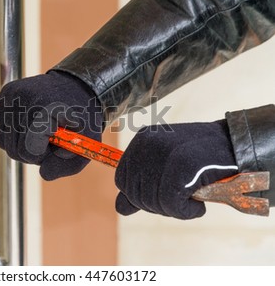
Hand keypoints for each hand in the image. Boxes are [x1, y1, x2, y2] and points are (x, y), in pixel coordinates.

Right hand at [0, 71, 102, 179]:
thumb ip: (65, 165)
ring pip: (0, 140)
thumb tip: (43, 173)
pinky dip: (6, 133)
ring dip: (16, 143)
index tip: (51, 145)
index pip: (28, 150)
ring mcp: (12, 95)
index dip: (40, 155)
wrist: (75, 87)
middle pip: (13, 149)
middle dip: (29, 151)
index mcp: (47, 110)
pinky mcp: (4, 93)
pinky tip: (22, 127)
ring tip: (35, 132)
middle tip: (46, 139)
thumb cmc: (81, 120)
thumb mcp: (84, 145)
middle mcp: (25, 99)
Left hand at [115, 120, 237, 218]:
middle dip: (157, 205)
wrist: (233, 145)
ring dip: (174, 209)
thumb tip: (120, 208)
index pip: (121, 180)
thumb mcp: (164, 165)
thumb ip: (141, 184)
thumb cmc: (198, 158)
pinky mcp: (182, 167)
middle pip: (136, 194)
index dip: (139, 197)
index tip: (162, 195)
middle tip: (181, 199)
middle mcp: (148, 144)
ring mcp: (164, 154)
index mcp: (140, 140)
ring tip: (192, 198)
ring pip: (153, 202)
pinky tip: (198, 205)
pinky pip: (173, 205)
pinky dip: (187, 212)